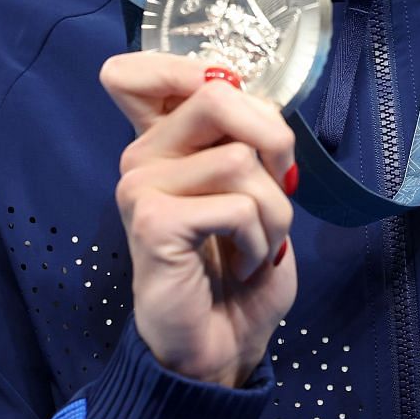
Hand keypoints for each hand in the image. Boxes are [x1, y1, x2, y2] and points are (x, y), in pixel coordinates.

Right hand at [101, 51, 298, 387]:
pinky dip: (260, 240)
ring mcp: (139, 186)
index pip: (139, 71)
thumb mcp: (255, 186)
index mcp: (162, 141)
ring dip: (275, 210)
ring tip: (258, 244)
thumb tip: (252, 96)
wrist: (220, 347)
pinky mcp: (151, 221)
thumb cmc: (241, 267)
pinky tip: (244, 264)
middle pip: (217, 93)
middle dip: (274, 139)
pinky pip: (237, 205)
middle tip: (281, 185)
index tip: (242, 124)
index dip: (198, 71)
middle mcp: (141, 155)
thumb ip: (244, 135)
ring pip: (240, 159)